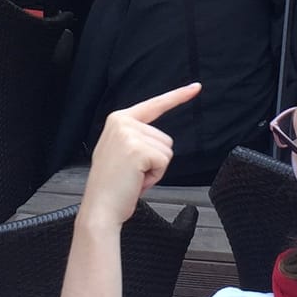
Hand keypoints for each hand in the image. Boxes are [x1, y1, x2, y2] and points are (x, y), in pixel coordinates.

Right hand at [79, 83, 193, 230]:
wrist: (100, 208)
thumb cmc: (112, 186)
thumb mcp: (119, 150)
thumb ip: (135, 137)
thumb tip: (159, 139)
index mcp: (118, 119)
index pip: (154, 105)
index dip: (177, 96)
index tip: (196, 87)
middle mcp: (122, 122)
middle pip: (165, 138)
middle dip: (154, 160)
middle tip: (132, 173)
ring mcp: (129, 134)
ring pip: (167, 150)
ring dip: (155, 169)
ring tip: (133, 177)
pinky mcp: (138, 149)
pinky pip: (164, 162)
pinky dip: (155, 176)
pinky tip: (137, 181)